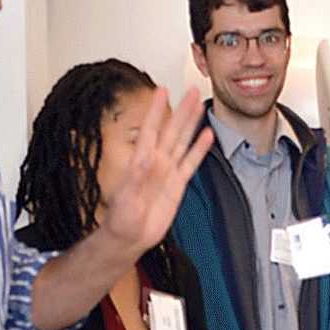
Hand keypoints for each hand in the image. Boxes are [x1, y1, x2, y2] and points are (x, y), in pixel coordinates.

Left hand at [92, 85, 215, 258]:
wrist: (130, 237)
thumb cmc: (122, 218)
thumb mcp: (125, 195)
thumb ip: (137, 175)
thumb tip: (145, 156)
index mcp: (141, 161)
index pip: (150, 129)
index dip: (156, 110)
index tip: (162, 91)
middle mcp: (156, 162)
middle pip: (172, 130)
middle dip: (182, 110)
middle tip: (192, 92)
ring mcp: (168, 171)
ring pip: (183, 141)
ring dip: (191, 123)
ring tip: (200, 106)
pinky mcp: (178, 184)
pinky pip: (191, 163)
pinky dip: (199, 149)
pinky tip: (207, 136)